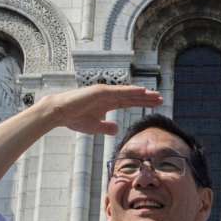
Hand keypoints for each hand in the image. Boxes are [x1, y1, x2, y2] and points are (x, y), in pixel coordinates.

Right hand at [41, 84, 161, 135]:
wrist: (59, 113)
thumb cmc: (75, 118)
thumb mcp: (95, 127)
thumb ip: (107, 127)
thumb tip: (117, 129)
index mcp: (108, 103)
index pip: (130, 103)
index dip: (143, 103)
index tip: (156, 105)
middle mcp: (109, 96)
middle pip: (132, 97)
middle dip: (147, 98)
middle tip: (161, 99)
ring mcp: (105, 92)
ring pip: (128, 93)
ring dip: (142, 94)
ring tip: (155, 95)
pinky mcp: (100, 91)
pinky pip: (119, 91)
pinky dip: (131, 91)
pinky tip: (142, 91)